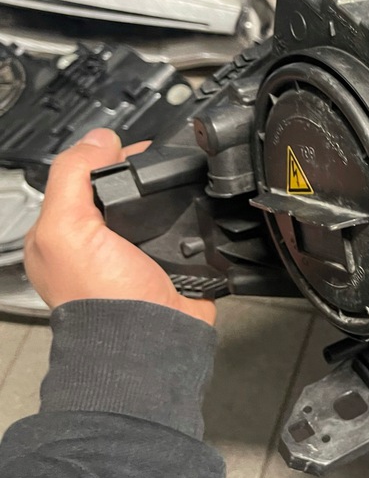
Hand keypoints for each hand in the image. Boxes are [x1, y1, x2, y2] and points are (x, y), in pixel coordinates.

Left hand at [23, 128, 215, 324]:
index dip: (106, 158)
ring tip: (183, 184)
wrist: (149, 339)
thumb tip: (99, 138)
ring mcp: (137, 254)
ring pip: (156, 208)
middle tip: (162, 164)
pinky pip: (185, 229)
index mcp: (64, 234)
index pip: (83, 178)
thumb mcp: (67, 228)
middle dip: (142, 175)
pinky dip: (192, 219)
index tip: (131, 148)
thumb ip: (73, 177)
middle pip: (123, 190)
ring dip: (171, 196)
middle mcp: (99, 244)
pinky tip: (195, 213)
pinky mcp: (172, 263)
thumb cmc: (101, 298)